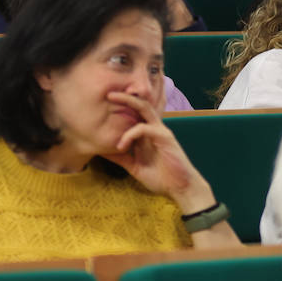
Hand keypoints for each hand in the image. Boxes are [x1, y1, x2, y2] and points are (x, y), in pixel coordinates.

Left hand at [101, 91, 212, 207]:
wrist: (180, 188)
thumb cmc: (161, 178)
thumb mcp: (134, 166)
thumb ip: (120, 157)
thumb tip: (101, 152)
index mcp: (147, 135)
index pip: (135, 114)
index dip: (122, 106)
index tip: (103, 103)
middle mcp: (155, 129)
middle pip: (140, 105)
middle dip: (124, 96)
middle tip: (107, 92)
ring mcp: (161, 132)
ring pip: (144, 109)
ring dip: (128, 101)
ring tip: (111, 99)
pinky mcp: (165, 137)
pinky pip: (144, 128)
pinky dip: (130, 134)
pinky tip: (121, 146)